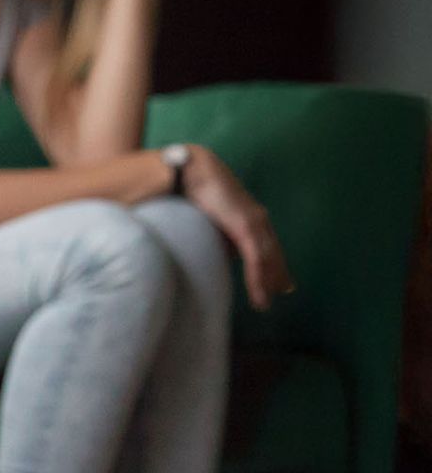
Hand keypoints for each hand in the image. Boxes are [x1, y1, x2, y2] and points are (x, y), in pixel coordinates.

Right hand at [180, 144, 295, 309]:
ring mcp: (254, 221)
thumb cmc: (193, 187)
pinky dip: (259, 277)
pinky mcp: (245, 226)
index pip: (267, 242)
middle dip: (277, 273)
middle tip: (283, 291)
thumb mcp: (209, 214)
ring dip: (267, 282)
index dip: (274, 260)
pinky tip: (259, 293)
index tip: (278, 276)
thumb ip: (218, 230)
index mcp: (249, 213)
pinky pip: (256, 257)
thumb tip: (221, 249)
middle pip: (273, 252)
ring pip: (267, 259)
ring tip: (264, 303)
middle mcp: (257, 217)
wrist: (190, 169)